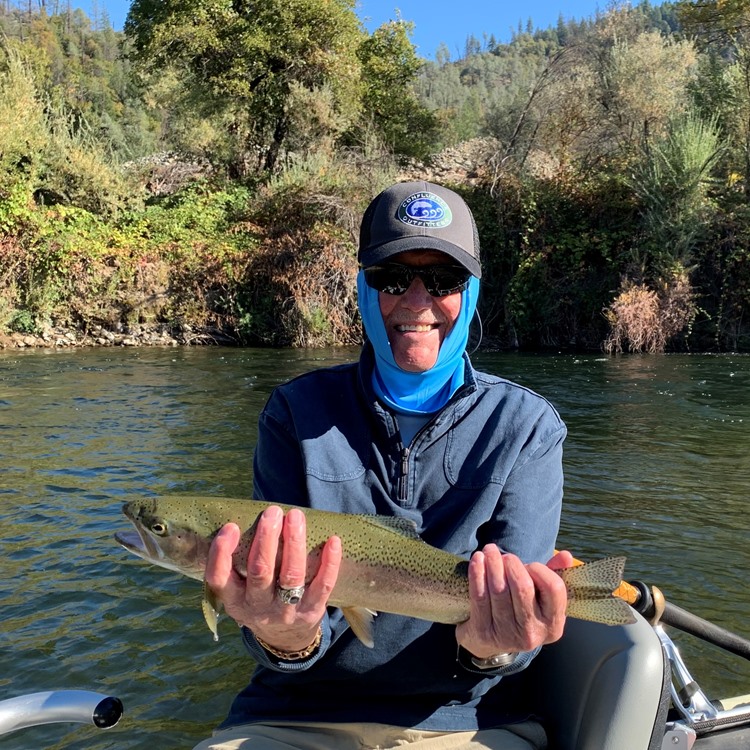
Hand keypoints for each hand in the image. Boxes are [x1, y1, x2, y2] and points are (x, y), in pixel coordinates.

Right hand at [205, 506, 341, 652]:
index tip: (231, 527)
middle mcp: (257, 609)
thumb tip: (252, 518)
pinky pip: (322, 585)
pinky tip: (332, 541)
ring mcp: (286, 612)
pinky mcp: (311, 612)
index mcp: (235, 601)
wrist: (286, 639)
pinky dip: (329, 563)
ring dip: (294, 542)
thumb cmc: (261, 599)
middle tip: (272, 512)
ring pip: (291, 576)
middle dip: (266, 539)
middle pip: (261, 572)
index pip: (220, 579)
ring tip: (295, 516)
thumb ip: (240, 563)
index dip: (222, 553)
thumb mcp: (242, 590)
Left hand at [456, 546, 571, 659]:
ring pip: (499, 589)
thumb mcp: (541, 598)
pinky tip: (477, 559)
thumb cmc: (520, 609)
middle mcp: (532, 632)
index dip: (540, 570)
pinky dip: (477, 573)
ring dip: (493, 563)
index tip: (529, 565)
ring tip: (489, 550)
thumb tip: (566, 555)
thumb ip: (554, 575)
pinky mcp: (484, 632)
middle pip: (523, 587)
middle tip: (505, 555)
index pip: (554, 588)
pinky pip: (479, 596)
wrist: (489, 640)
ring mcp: (507, 634)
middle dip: (512, 564)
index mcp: (553, 624)